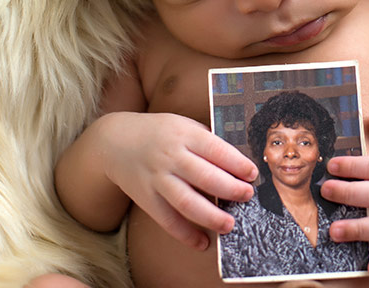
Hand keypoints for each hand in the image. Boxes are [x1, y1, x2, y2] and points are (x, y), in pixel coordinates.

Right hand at [99, 111, 257, 250]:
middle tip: (247, 196)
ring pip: (187, 202)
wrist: (115, 141)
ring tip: (229, 225)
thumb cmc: (159, 133)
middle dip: (230, 189)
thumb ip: (206, 143)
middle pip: (205, 177)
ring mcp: (157, 178)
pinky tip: (202, 242)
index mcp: (184, 134)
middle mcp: (170, 156)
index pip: (216, 150)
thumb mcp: (183, 126)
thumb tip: (238, 167)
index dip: (237, 164)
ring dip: (211, 216)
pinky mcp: (146, 198)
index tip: (253, 174)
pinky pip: (167, 219)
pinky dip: (185, 234)